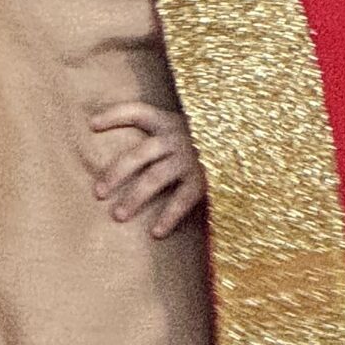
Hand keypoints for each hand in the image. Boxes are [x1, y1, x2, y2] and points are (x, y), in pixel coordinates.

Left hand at [90, 101, 206, 237]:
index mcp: (171, 123)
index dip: (114, 116)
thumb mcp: (193, 127)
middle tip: (98, 193)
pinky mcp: (205, 179)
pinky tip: (156, 232)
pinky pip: (181, 200)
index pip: (138, 112)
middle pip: (138, 154)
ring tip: (118, 216)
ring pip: (153, 179)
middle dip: (115, 173)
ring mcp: (190, 159)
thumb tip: (139, 153)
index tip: (92, 124)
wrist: (252, 142)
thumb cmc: (217, 139)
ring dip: (134, 198)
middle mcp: (178, 138)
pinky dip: (168, 217)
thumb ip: (169, 135)